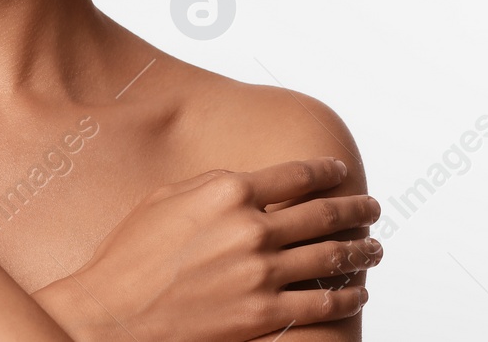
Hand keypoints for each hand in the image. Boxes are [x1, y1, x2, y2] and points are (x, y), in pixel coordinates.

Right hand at [51, 160, 378, 341]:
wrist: (114, 316)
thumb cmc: (129, 256)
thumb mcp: (164, 200)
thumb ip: (210, 186)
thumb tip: (246, 183)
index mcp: (226, 191)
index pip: (294, 174)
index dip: (324, 170)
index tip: (339, 170)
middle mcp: (250, 227)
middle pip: (323, 213)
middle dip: (355, 209)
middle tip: (371, 208)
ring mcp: (261, 273)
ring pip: (331, 257)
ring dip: (360, 250)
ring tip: (374, 247)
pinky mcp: (265, 314)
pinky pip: (323, 303)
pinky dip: (347, 295)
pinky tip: (357, 291)